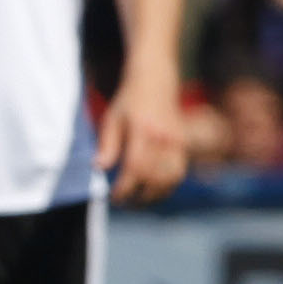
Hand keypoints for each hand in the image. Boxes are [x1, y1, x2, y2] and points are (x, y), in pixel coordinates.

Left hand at [99, 72, 187, 205]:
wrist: (155, 81)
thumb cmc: (129, 100)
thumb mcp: (112, 118)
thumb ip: (107, 144)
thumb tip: (98, 168)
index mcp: (142, 129)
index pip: (135, 166)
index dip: (125, 187)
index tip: (115, 197)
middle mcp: (162, 136)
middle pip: (154, 176)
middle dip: (138, 195)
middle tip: (125, 201)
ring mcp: (176, 140)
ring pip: (170, 178)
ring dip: (155, 194)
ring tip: (139, 200)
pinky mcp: (184, 143)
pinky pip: (179, 172)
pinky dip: (167, 186)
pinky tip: (154, 190)